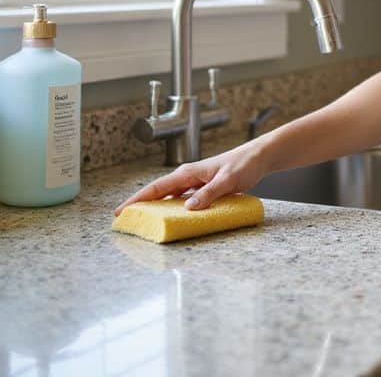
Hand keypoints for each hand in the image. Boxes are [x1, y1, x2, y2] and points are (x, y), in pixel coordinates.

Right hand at [113, 139, 269, 214]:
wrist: (259, 158)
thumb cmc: (244, 164)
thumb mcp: (227, 180)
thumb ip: (209, 193)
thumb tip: (188, 207)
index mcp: (188, 173)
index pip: (156, 188)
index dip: (137, 199)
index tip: (121, 210)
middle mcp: (188, 178)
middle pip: (158, 193)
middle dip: (141, 206)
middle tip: (126, 221)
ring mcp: (195, 184)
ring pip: (170, 198)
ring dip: (158, 209)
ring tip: (144, 223)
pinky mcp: (204, 190)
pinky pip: (184, 201)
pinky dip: (175, 210)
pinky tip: (173, 220)